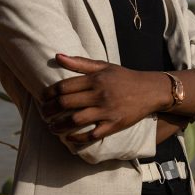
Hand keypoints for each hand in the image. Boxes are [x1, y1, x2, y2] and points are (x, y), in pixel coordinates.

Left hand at [41, 54, 168, 142]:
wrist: (150, 91)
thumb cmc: (124, 77)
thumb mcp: (104, 66)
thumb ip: (80, 63)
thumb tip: (57, 56)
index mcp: (95, 79)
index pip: (64, 87)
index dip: (49, 93)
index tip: (43, 98)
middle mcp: (99, 95)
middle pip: (66, 104)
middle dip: (49, 110)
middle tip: (43, 114)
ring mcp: (107, 111)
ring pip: (75, 121)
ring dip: (59, 126)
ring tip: (51, 127)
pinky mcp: (114, 125)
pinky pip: (92, 134)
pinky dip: (78, 138)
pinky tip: (69, 139)